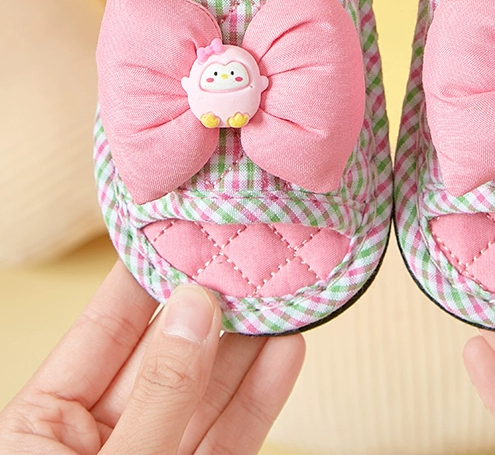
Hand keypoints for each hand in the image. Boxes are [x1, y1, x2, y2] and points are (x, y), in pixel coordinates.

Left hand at [0, 262, 303, 454]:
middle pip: (165, 354)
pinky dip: (261, 399)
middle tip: (254, 255)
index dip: (146, 276)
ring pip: (207, 393)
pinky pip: (230, 438)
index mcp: (38, 428)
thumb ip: (160, 395)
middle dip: (213, 305)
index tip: (187, 228)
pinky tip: (288, 353)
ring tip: (287, 292)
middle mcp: (96, 441)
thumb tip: (196, 307)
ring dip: (249, 345)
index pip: (104, 329)